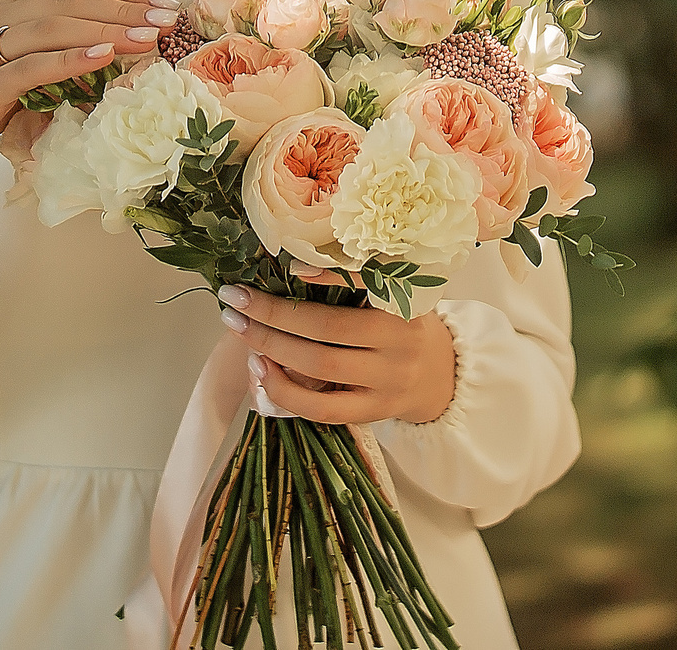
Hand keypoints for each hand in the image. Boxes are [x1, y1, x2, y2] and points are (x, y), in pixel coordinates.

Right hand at [0, 0, 180, 215]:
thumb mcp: (27, 53)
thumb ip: (65, 9)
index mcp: (0, 0)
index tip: (165, 2)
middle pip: (65, 1)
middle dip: (123, 8)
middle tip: (168, 18)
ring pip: (51, 28)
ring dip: (106, 30)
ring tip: (148, 38)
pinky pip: (31, 67)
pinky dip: (71, 59)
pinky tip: (104, 56)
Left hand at [221, 272, 457, 425]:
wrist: (440, 376)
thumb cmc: (404, 323)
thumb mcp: (398, 293)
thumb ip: (361, 278)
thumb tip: (297, 264)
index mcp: (405, 303)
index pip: (366, 284)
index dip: (329, 276)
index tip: (291, 266)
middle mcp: (399, 342)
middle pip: (328, 328)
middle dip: (274, 313)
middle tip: (235, 298)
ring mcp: (386, 381)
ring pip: (321, 367)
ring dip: (272, 348)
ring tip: (239, 330)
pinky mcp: (373, 412)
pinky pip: (323, 409)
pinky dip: (285, 391)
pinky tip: (259, 372)